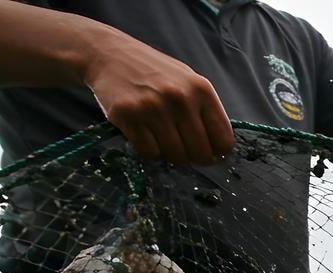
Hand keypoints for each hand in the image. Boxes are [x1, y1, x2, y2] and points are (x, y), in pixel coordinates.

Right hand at [83, 38, 232, 163]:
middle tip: (182, 148)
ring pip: (175, 156)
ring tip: (161, 136)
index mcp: (201, 90)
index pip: (223, 141)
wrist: (109, 54)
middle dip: (193, 157)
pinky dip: (149, 150)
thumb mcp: (188, 82)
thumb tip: (218, 151)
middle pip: (200, 154)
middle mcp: (180, 99)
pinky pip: (150, 153)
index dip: (216, 152)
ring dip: (170, 154)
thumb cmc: (154, 72)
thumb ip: (205, 112)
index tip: (207, 151)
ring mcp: (153, 108)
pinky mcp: (128, 116)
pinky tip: (145, 134)